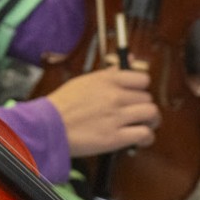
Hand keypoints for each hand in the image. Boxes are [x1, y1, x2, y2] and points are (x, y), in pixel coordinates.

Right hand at [44, 68, 158, 155]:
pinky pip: (144, 134)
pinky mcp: (115, 137)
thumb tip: (131, 59)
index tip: (137, 93)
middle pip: (147, 97)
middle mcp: (115, 96)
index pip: (142, 78)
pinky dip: (147, 137)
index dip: (142, 88)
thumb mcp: (85, 80)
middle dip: (143, 106)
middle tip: (136, 112)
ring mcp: (117, 116)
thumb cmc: (63, 105)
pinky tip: (141, 140)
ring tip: (144, 125)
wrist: (48, 126)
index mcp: (108, 80)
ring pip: (151, 113)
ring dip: (150, 121)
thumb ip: (111, 72)